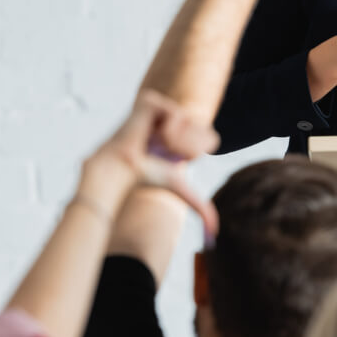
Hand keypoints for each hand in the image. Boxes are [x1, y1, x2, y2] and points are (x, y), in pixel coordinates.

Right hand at [81, 90, 219, 234]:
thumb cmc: (144, 180)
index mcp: (178, 135)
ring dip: (176, 140)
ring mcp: (159, 108)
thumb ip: (201, 208)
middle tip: (161, 153)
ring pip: (189, 120)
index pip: (207, 139)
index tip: (173, 160)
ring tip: (154, 146)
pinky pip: (176, 112)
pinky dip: (169, 129)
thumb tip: (216, 236)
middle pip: (201, 129)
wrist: (120, 169)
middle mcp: (170, 120)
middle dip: (186, 146)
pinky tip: (151, 136)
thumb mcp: (179, 189)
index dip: (195, 152)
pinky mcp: (150, 100)